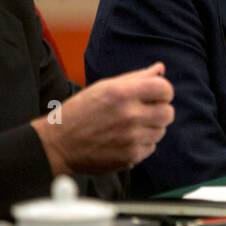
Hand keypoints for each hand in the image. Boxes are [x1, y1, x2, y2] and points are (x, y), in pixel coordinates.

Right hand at [33, 62, 174, 174]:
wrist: (58, 145)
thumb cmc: (80, 112)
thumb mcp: (104, 87)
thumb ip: (136, 78)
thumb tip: (160, 68)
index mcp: (122, 93)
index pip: (165, 89)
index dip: (163, 92)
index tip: (155, 95)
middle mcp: (129, 115)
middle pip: (168, 112)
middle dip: (159, 110)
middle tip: (142, 112)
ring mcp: (131, 138)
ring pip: (161, 131)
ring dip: (150, 128)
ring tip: (128, 126)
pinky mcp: (130, 156)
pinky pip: (151, 147)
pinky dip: (142, 144)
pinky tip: (124, 140)